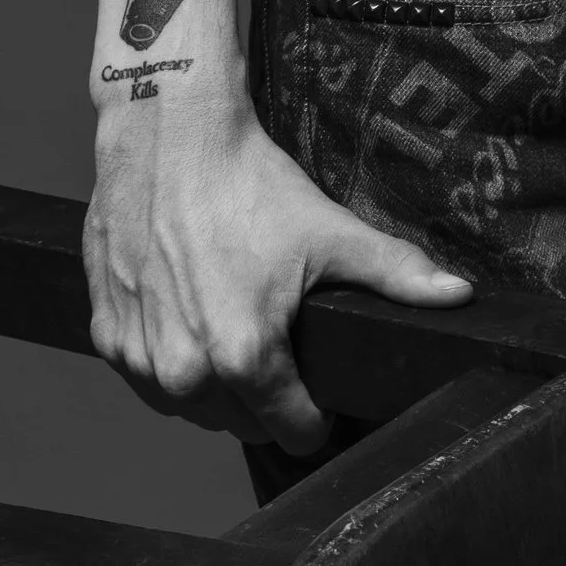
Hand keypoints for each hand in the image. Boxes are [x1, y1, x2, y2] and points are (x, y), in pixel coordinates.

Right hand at [85, 75, 471, 453]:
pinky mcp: (105, 332)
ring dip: (213, 383)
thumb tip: (461, 298)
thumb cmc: (247, 180)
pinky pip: (145, 377)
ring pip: (191, 406)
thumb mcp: (331, 232)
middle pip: (242, 424)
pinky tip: (188, 310)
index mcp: (243, 358)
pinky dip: (167, 356)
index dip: (314, 409)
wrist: (167, 131)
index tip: (317, 374)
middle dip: (264, 395)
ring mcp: (136, 355)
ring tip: (232, 319)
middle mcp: (183, 370)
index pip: (293, 434)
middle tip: (275, 334)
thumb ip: (399, 275)